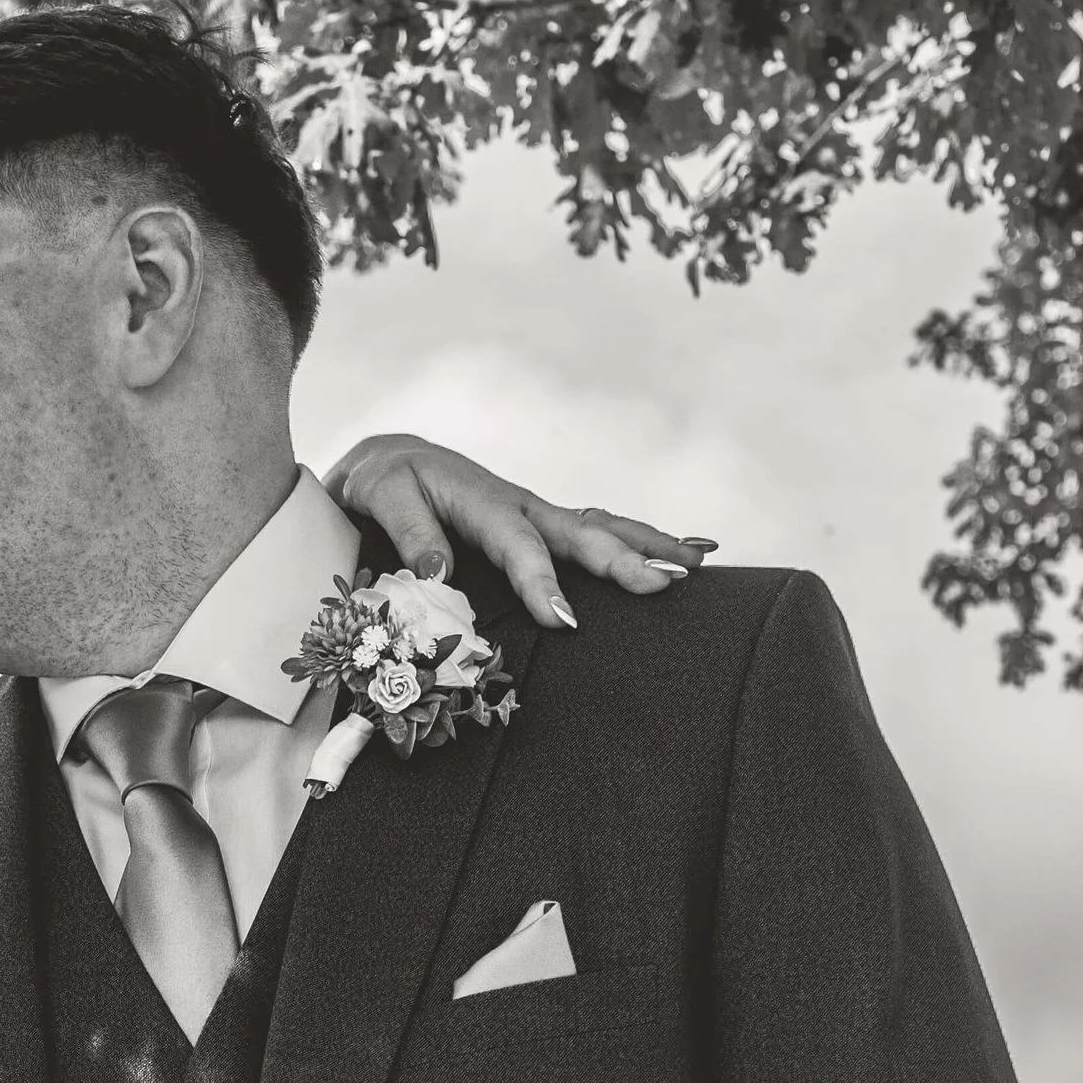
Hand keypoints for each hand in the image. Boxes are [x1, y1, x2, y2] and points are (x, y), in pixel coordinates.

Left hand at [322, 434, 715, 630]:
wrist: (391, 463)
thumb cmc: (383, 483)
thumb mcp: (383, 497)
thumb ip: (410, 533)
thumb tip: (439, 573)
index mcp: (483, 502)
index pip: (518, 545)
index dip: (541, 581)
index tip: (563, 619)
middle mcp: (521, 505)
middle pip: (581, 532)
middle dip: (624, 558)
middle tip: (663, 585)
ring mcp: (538, 514)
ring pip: (602, 527)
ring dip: (650, 544)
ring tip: (698, 563)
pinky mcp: (543, 525)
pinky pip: (598, 531)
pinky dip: (640, 539)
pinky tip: (685, 551)